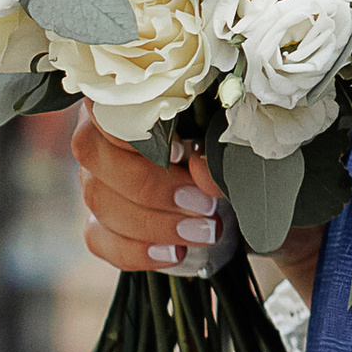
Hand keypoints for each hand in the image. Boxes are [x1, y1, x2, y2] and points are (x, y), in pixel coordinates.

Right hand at [70, 114, 322, 307]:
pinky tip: (175, 253)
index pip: (108, 105)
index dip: (139, 133)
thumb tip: (199, 169)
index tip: (185, 154)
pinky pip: (100, 239)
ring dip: (153, 222)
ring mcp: (97, 179)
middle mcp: (105, 135)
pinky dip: (137, 251)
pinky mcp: (101, 221)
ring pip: (98, 199)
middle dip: (151, 186)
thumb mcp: (241, 145)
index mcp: (136, 98)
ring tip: (206, 232)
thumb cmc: (242, 154)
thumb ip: (221, 151)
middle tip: (204, 206)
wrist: (257, 199)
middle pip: (94, 154)